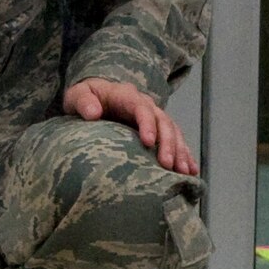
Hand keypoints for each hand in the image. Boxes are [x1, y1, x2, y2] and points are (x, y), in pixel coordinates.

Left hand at [62, 77, 199, 175]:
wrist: (94, 99)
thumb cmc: (85, 99)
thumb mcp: (77, 96)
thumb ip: (83, 102)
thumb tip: (93, 112)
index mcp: (127, 96)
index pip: (142, 108)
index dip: (148, 124)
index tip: (148, 143)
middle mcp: (146, 105)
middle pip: (163, 122)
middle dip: (168, 143)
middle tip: (167, 164)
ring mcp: (155, 118)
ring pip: (174, 132)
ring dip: (180, 152)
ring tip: (183, 172)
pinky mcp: (159, 131)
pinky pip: (177, 142)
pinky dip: (185, 155)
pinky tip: (192, 171)